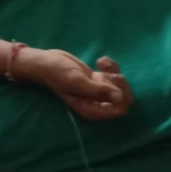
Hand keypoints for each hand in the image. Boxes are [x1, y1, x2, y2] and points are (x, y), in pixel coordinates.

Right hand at [17, 48, 132, 120]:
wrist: (47, 62)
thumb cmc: (58, 73)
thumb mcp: (77, 82)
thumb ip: (98, 91)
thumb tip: (121, 98)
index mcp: (92, 110)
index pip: (120, 109)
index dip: (120, 95)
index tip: (108, 79)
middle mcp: (98, 104)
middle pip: (124, 98)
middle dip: (119, 82)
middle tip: (106, 71)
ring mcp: (99, 92)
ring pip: (121, 86)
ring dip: (114, 72)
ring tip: (100, 63)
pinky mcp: (99, 80)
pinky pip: (114, 75)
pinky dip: (111, 66)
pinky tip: (100, 60)